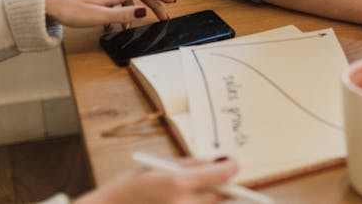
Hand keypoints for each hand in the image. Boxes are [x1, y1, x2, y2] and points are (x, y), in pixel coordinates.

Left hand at [45, 0, 175, 26]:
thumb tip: (143, 11)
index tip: (172, 1)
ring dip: (136, 8)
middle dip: (153, 3)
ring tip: (136, 23)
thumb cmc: (71, 9)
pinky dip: (122, 9)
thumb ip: (123, 13)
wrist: (49, 3)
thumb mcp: (99, 16)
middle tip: (163, 16)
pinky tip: (115, 21)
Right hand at [74, 157, 238, 203]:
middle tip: (225, 181)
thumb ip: (189, 165)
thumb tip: (216, 162)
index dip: (231, 167)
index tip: (234, 164)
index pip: (221, 175)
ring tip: (212, 193)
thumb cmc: (127, 188)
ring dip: (213, 200)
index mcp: (178, 183)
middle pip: (222, 196)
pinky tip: (191, 200)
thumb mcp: (157, 167)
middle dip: (225, 187)